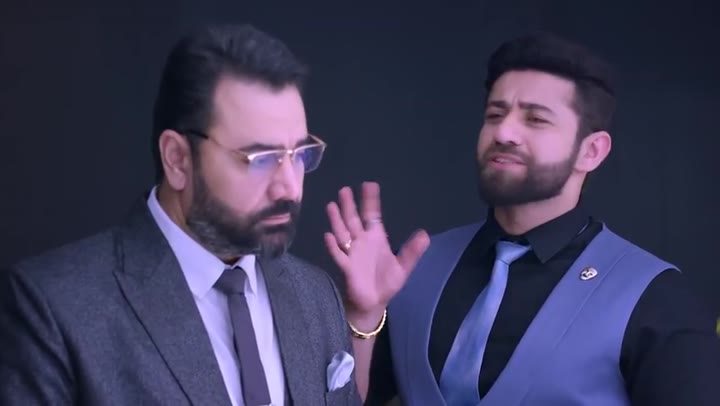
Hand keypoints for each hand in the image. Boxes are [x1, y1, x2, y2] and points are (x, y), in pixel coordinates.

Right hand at [324, 182, 429, 325]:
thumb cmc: (386, 283)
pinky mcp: (346, 267)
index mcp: (376, 238)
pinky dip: (333, 246)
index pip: (372, 215)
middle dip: (349, 206)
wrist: (373, 303)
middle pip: (353, 220)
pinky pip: (339, 255)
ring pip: (343, 233)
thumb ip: (412, 251)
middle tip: (345, 189)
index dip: (371, 200)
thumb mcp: (403, 266)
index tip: (369, 184)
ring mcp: (352, 253)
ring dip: (337, 220)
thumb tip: (425, 234)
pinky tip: (329, 236)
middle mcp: (361, 242)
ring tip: (332, 206)